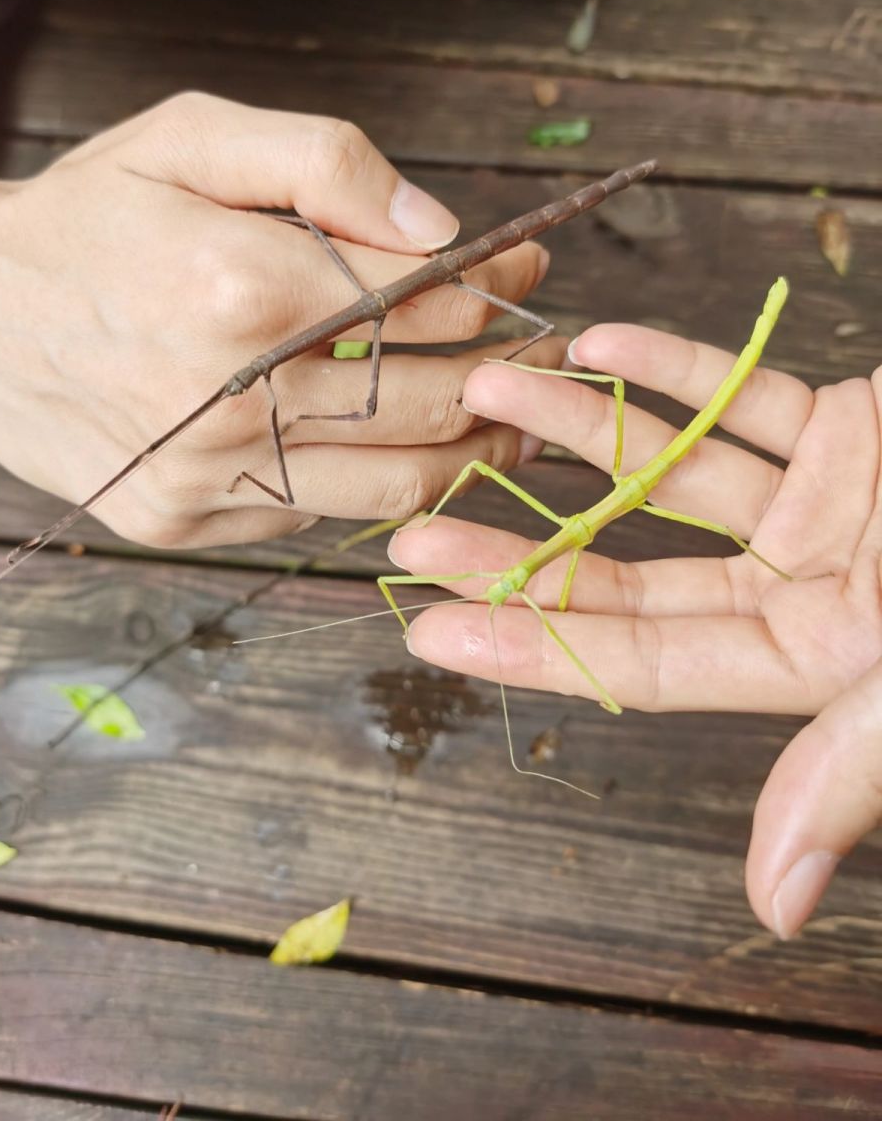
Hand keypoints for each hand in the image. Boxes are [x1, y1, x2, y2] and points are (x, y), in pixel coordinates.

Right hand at [0, 93, 555, 545]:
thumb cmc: (87, 216)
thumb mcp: (195, 137)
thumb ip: (329, 163)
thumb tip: (446, 228)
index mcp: (244, 286)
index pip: (428, 301)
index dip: (499, 286)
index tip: (530, 271)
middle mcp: (232, 396)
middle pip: (430, 403)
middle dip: (511, 380)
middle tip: (552, 361)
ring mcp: (206, 475)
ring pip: (393, 484)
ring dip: (469, 454)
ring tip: (509, 423)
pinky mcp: (183, 522)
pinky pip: (317, 513)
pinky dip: (372, 481)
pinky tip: (395, 446)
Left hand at [389, 317, 881, 936]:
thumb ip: (855, 772)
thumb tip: (769, 901)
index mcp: (823, 670)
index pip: (647, 662)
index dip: (536, 642)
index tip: (429, 623)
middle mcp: (811, 593)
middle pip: (637, 569)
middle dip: (528, 544)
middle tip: (413, 525)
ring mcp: (828, 507)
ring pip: (677, 470)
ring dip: (581, 431)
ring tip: (488, 391)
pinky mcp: (855, 429)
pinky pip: (749, 397)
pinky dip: (678, 372)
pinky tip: (594, 348)